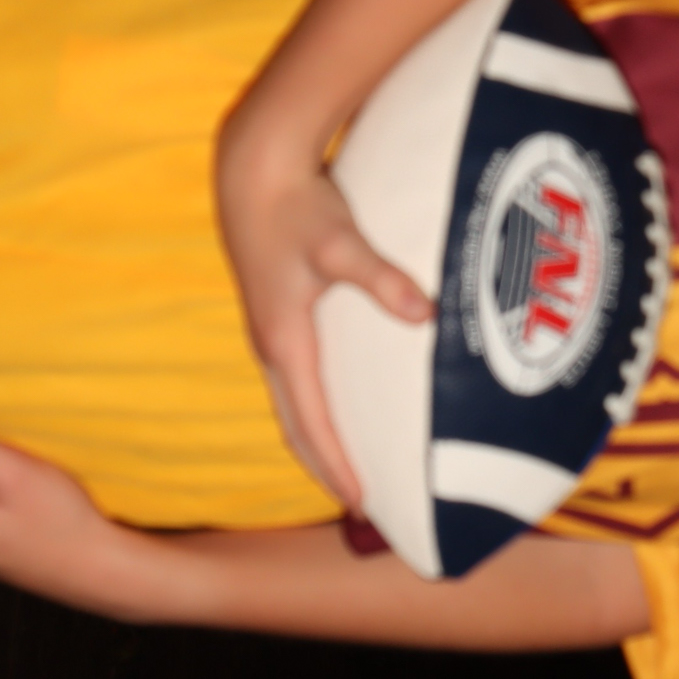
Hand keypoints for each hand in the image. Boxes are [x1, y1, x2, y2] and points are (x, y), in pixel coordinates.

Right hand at [216, 150, 429, 506]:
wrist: (254, 172)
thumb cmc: (297, 207)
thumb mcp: (341, 243)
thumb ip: (382, 278)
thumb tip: (425, 313)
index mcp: (285, 342)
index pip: (311, 423)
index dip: (336, 465)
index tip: (360, 502)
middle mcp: (273, 347)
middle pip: (298, 426)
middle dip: (327, 467)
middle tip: (363, 507)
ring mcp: (272, 333)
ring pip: (295, 405)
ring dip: (320, 441)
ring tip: (353, 471)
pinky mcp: (279, 317)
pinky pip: (299, 382)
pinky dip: (318, 409)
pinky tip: (345, 410)